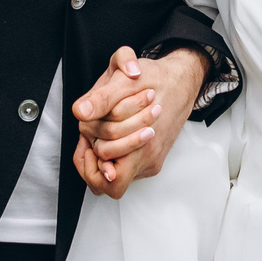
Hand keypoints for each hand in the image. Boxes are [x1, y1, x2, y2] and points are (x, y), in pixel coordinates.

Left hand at [69, 45, 205, 198]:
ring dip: (103, 156)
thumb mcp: (126, 80)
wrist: (181, 80)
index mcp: (143, 144)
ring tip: (98, 134)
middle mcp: (148, 159)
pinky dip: (115, 154)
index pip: (107, 178)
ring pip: (117, 175)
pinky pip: (127, 168)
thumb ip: (102, 98)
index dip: (89, 161)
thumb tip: (80, 112)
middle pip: (110, 182)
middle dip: (93, 158)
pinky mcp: (152, 158)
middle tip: (89, 136)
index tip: (86, 139)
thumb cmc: (156, 78)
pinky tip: (111, 134)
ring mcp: (151, 161)